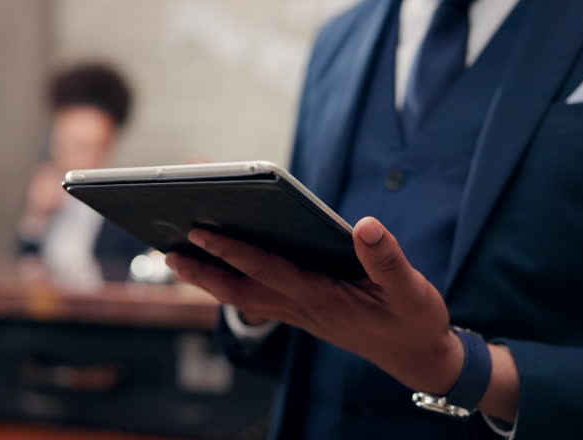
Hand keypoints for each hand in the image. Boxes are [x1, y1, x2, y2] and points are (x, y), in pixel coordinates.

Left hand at [165, 217, 462, 394]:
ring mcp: (298, 312)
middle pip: (240, 290)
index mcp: (322, 298)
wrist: (416, 357)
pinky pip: (256, 296)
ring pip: (243, 295)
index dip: (235, 250)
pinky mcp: (302, 311)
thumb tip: (365, 225)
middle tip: (166, 250)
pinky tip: (217, 265)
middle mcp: (301, 307)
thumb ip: (386, 259)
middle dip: (203, 270)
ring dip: (209, 278)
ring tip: (176, 256)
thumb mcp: (411, 290)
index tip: (202, 231)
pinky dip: (231, 281)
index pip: (269, 270)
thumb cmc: (414, 320)